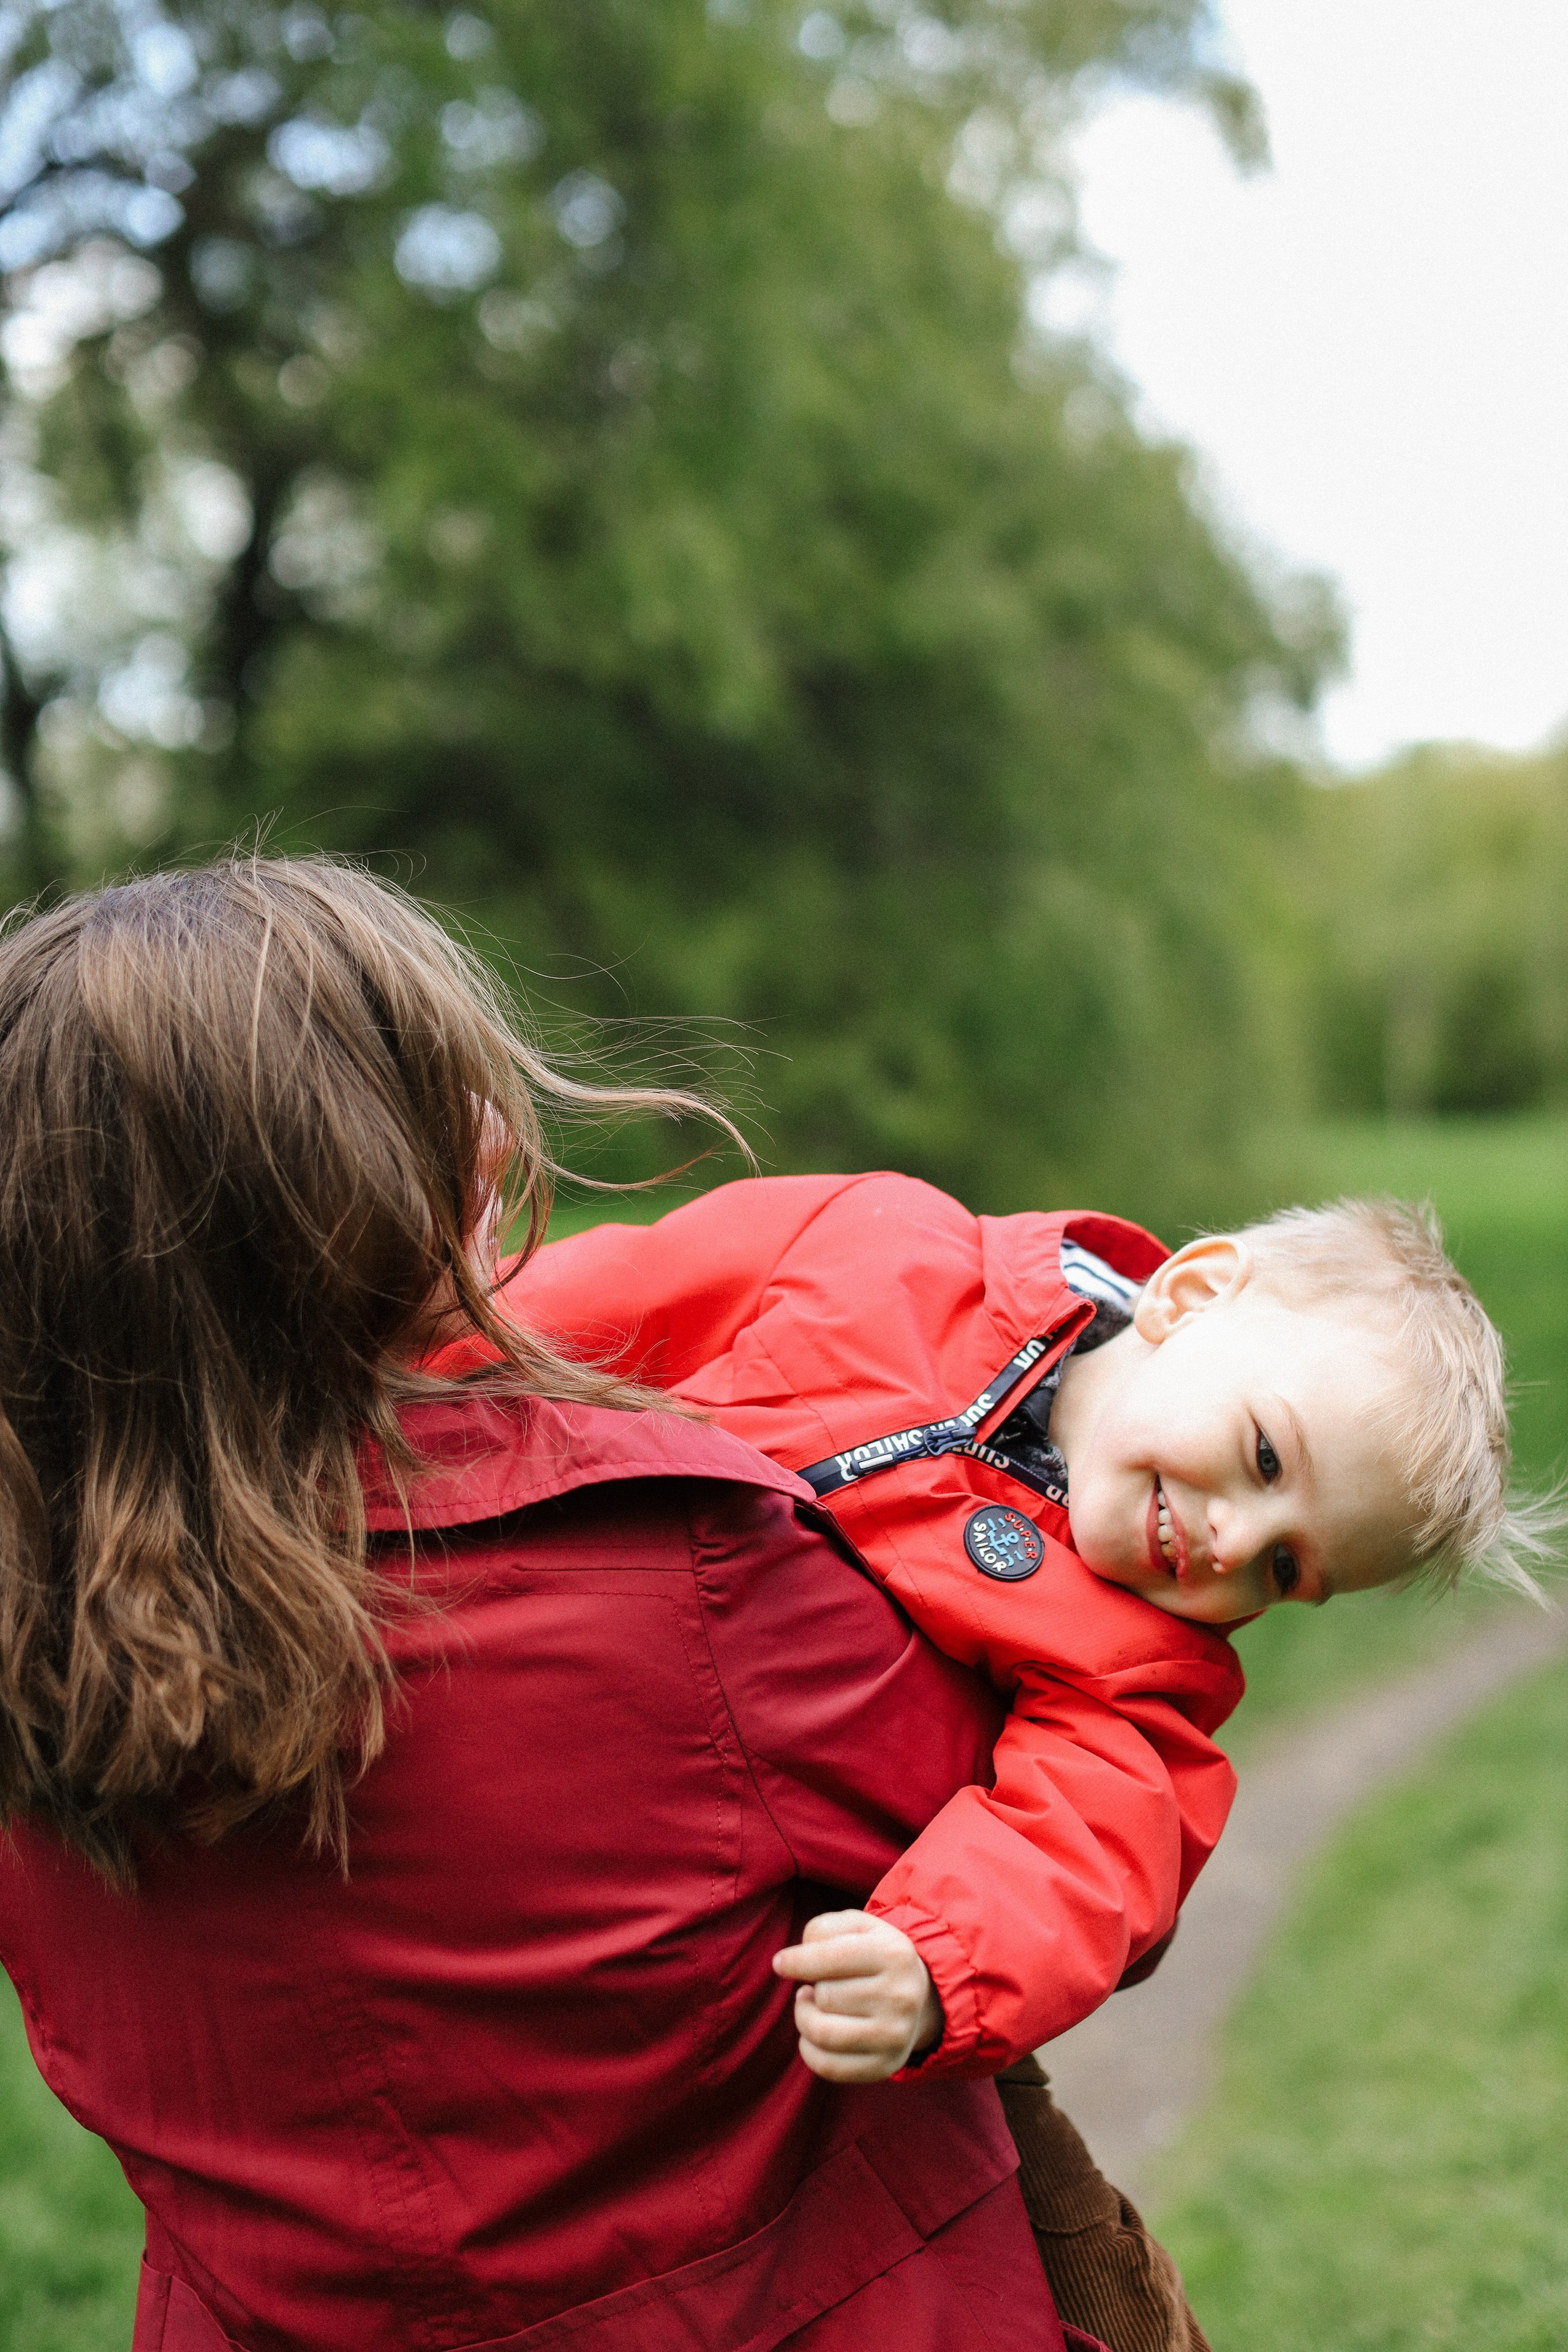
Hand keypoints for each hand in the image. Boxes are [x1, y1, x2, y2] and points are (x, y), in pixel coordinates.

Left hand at [771, 1909, 943, 2081]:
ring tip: (813, 2005)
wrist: (918, 1996)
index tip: (780, 1963)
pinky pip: (827, 2066)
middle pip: (824, 1996)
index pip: (831, 1958)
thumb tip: (789, 1963)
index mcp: (895, 1954)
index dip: (796, 1961)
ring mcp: (895, 2036)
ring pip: (821, 2033)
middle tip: (821, 1984)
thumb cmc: (873, 1955)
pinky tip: (815, 2033)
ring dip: (805, 2017)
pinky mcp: (885, 2066)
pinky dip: (809, 2049)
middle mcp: (901, 1997)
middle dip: (812, 1988)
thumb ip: (822, 1929)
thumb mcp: (856, 1927)